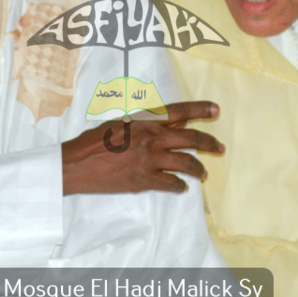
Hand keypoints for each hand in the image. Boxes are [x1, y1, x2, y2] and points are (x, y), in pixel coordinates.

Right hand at [61, 101, 223, 194]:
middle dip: (210, 144)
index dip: (200, 109)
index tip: (216, 110)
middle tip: (220, 148)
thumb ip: (145, 124)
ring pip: (187, 163)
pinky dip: (180, 186)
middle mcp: (152, 138)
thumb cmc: (94, 141)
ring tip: (202, 173)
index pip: (179, 111)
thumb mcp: (121, 123)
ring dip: (198, 169)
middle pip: (192, 139)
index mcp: (145, 121)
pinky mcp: (144, 180)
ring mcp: (150, 160)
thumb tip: (169, 126)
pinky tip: (181, 187)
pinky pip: (172, 183)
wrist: (77, 164)